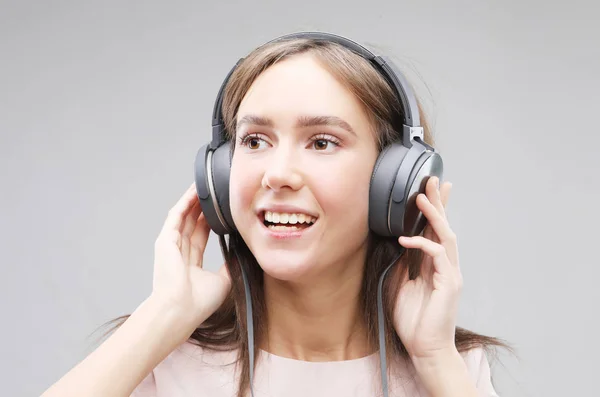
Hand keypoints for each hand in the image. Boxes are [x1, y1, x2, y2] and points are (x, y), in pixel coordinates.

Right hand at [151, 182, 231, 329]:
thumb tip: (242, 253)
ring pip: (184, 216)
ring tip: (206, 185)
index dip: (210, 222)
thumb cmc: (198, 302)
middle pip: (192, 223)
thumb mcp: (223, 281)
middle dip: (203, 207)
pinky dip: (186, 202)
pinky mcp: (165, 240)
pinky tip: (195, 191)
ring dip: (194, 201)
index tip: (222, 211)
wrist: (180, 309)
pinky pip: (177, 215)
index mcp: (190, 264)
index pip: (201, 236)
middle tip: (216, 193)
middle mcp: (179, 253)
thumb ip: (230, 265)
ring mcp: (170, 245)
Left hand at [393, 176, 460, 359]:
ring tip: (421, 198)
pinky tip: (405, 239)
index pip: (435, 232)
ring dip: (434, 215)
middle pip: (444, 227)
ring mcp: (451, 274)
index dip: (434, 210)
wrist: (424, 348)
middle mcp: (446, 266)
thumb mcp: (401, 285)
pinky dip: (421, 244)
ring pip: (445, 236)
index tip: (429, 190)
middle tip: (431, 180)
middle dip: (438, 203)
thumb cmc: (414, 320)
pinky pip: (437, 256)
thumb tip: (394, 243)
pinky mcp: (450, 284)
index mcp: (435, 266)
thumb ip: (402, 264)